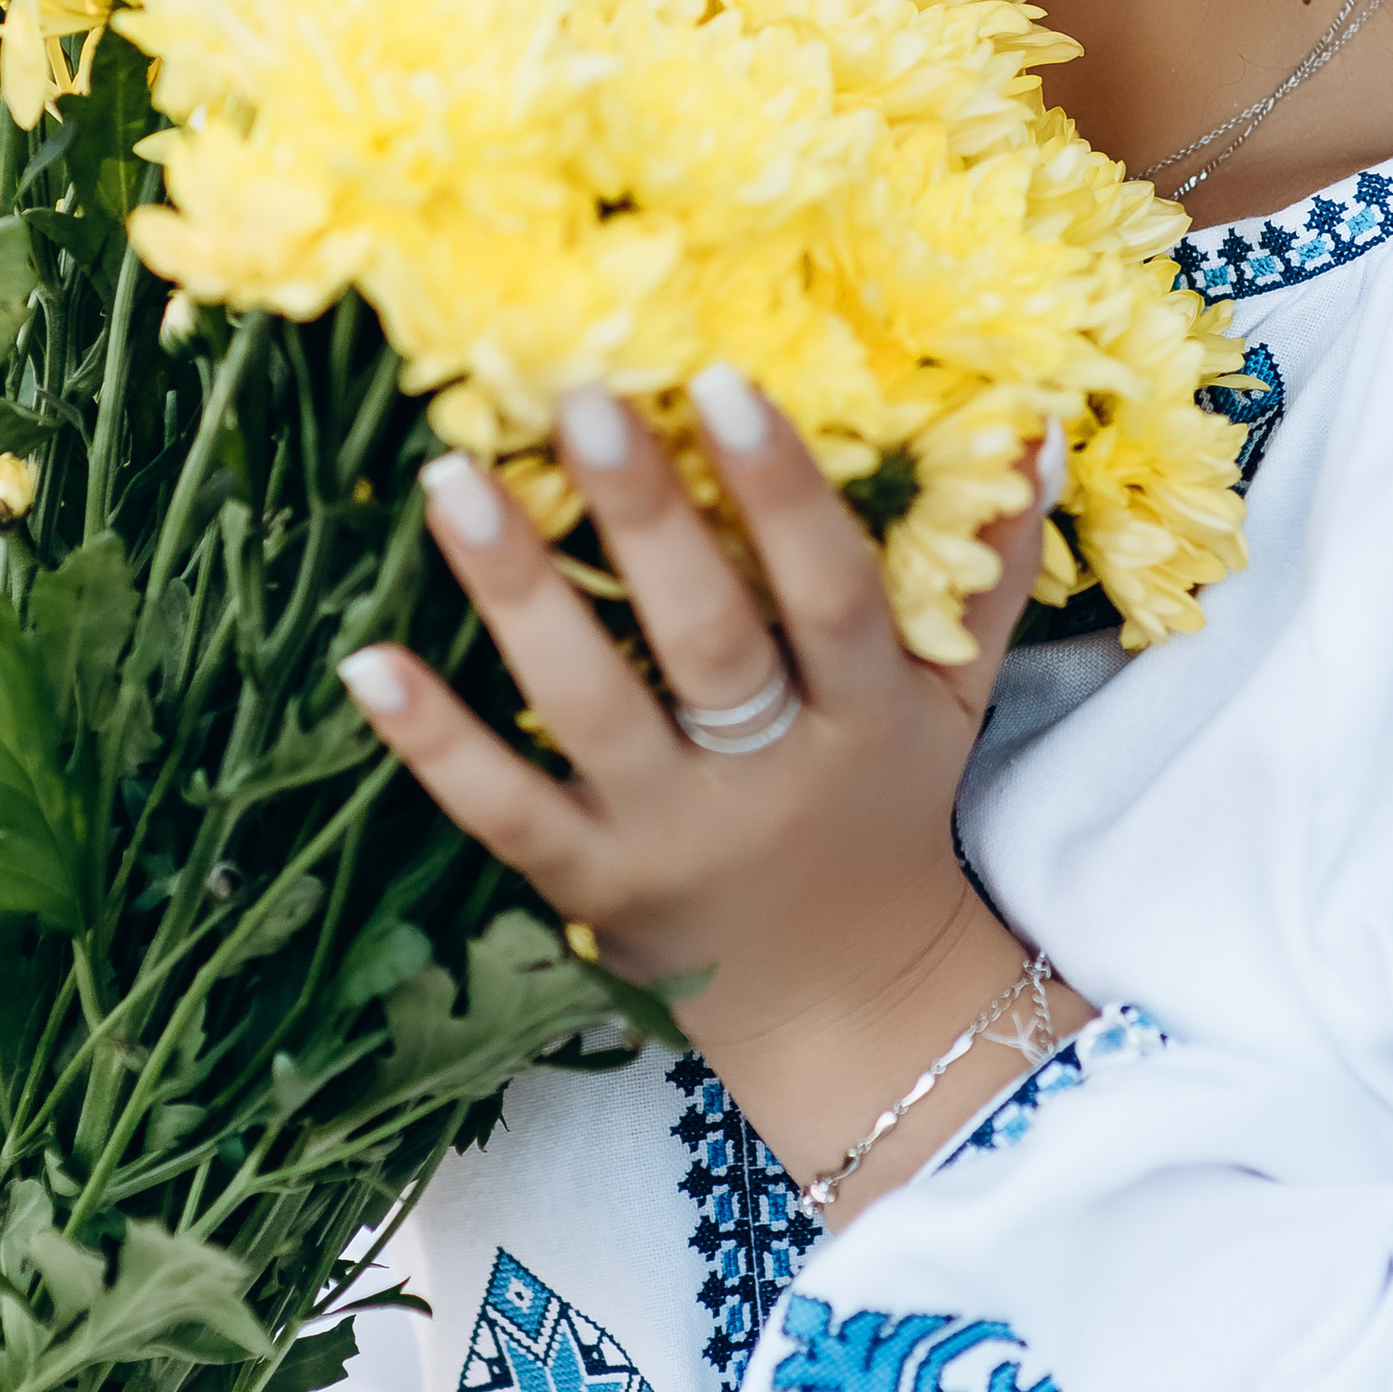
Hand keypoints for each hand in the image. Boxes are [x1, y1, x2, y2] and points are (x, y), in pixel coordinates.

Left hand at [340, 369, 1084, 1214]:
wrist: (851, 1008)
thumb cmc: (891, 810)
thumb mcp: (957, 697)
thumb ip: (986, 567)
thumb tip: (1027, 428)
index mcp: (867, 718)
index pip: (830, 592)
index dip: (781, 492)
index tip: (722, 383)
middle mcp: (769, 779)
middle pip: (705, 642)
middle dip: (644, 518)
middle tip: (576, 396)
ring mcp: (670, 838)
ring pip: (590, 707)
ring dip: (516, 593)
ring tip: (449, 478)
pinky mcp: (589, 888)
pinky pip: (503, 810)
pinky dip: (434, 740)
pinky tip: (365, 659)